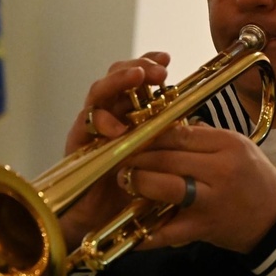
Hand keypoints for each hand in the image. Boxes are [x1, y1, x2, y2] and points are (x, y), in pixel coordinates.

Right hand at [58, 52, 170, 246]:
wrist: (102, 218)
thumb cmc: (132, 185)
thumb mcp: (157, 156)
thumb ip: (169, 138)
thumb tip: (198, 123)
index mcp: (129, 110)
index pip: (137, 77)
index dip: (149, 62)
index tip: (167, 58)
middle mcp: (109, 112)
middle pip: (116, 76)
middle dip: (136, 67)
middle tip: (157, 70)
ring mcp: (91, 126)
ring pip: (99, 92)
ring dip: (118, 82)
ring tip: (137, 77)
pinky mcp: (77, 143)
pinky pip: (85, 125)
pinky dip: (102, 122)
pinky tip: (117, 128)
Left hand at [121, 122, 275, 253]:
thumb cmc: (257, 179)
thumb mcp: (239, 147)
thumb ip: (204, 138)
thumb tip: (166, 127)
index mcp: (228, 145)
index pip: (179, 133)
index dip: (149, 134)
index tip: (131, 134)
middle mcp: (220, 169)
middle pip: (167, 157)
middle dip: (137, 157)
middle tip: (118, 157)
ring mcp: (212, 200)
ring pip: (165, 186)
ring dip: (139, 182)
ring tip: (125, 180)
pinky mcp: (204, 227)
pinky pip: (169, 230)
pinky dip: (147, 233)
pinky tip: (131, 230)